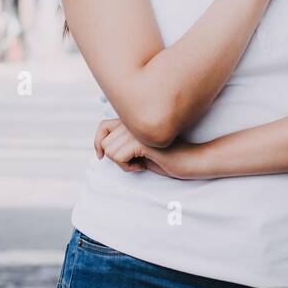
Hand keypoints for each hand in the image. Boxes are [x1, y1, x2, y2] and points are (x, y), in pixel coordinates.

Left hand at [94, 119, 208, 179]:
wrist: (190, 160)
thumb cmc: (167, 157)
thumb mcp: (141, 148)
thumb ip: (124, 142)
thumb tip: (101, 150)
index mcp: (134, 120)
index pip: (103, 126)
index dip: (98, 142)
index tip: (101, 156)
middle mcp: (134, 121)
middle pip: (105, 143)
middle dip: (116, 159)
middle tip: (135, 161)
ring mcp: (138, 129)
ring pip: (110, 151)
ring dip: (122, 164)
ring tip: (140, 162)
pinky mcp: (142, 141)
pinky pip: (118, 157)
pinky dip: (128, 167)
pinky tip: (143, 165)